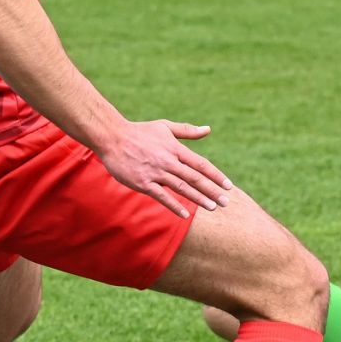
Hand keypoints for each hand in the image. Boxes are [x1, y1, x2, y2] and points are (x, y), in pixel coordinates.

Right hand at [96, 118, 231, 216]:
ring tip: (213, 207)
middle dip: (212, 191)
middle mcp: (168, 161)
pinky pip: (161, 196)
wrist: (112, 137)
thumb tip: (208, 129)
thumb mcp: (165, 127)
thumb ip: (187, 130)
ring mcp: (156, 172)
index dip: (216, 175)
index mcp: (175, 148)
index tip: (228, 186)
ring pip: (182, 188)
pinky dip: (174, 205)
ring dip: (198, 198)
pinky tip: (185, 214)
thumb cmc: (139, 132)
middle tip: (226, 202)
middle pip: (195, 178)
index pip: (201, 164)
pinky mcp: (143, 183)